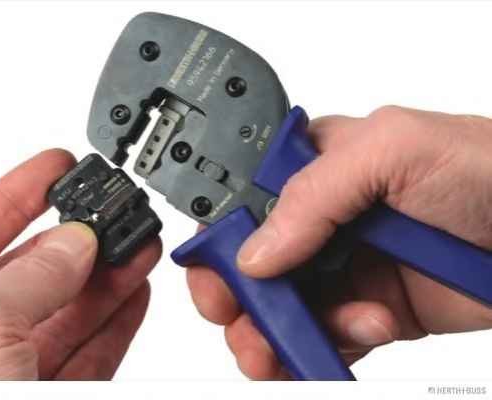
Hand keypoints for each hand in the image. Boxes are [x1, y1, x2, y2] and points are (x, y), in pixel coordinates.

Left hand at [0, 149, 160, 379]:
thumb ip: (29, 278)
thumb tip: (74, 241)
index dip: (15, 194)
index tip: (55, 167)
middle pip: (32, 271)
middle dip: (78, 238)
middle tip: (112, 210)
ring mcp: (10, 372)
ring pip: (68, 311)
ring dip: (110, 276)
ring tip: (138, 243)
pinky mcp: (52, 395)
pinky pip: (91, 351)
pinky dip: (117, 321)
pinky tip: (135, 293)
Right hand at [186, 106, 491, 378]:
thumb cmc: (486, 169)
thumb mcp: (393, 149)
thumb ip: (313, 193)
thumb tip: (256, 252)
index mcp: (316, 166)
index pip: (243, 199)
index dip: (219, 235)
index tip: (213, 268)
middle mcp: (322, 216)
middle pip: (250, 260)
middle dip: (236, 294)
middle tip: (240, 316)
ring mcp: (343, 263)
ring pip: (282, 305)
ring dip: (278, 329)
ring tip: (294, 340)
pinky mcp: (369, 305)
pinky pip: (326, 333)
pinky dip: (327, 345)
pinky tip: (363, 330)